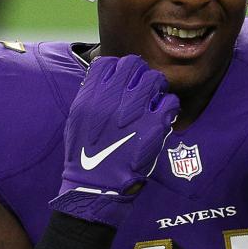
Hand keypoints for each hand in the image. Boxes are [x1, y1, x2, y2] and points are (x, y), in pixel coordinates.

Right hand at [51, 55, 178, 225]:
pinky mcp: (154, 126)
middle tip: (141, 89)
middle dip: (139, 74)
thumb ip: (91, 95)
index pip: (109, 62)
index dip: (117, 69)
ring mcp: (135, 110)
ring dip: (156, 88)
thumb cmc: (85, 155)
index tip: (121, 81)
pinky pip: (170, 102)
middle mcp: (112, 98)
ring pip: (155, 78)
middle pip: (134, 64)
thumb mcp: (77, 119)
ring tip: (153, 102)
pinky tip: (162, 116)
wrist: (96, 185)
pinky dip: (168, 107)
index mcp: (91, 95)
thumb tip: (106, 78)